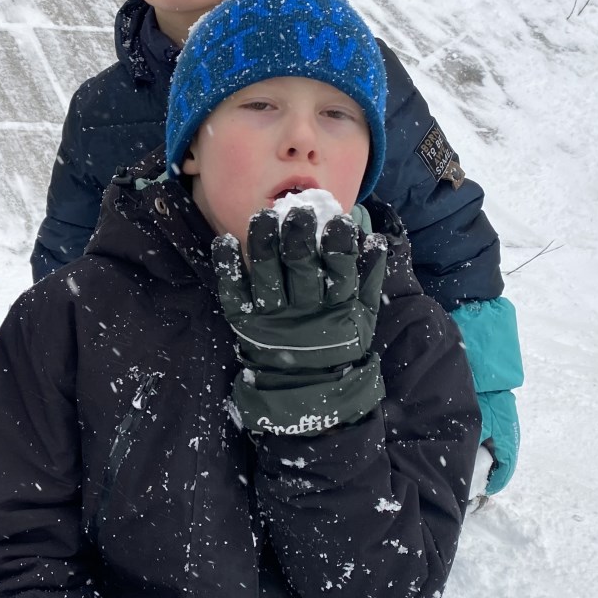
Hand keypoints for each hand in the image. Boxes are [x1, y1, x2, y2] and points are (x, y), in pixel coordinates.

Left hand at [213, 208, 386, 433]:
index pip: (340, 269)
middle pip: (300, 266)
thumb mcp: (364, 316)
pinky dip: (228, 266)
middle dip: (299, 235)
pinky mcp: (244, 320)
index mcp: (337, 306)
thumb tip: (373, 237)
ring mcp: (271, 315)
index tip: (337, 219)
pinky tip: (224, 241)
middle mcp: (303, 309)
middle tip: (298, 210)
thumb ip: (369, 277)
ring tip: (264, 216)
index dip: (338, 243)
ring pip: (266, 274)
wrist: (308, 387)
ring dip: (264, 242)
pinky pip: (233, 292)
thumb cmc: (339, 342)